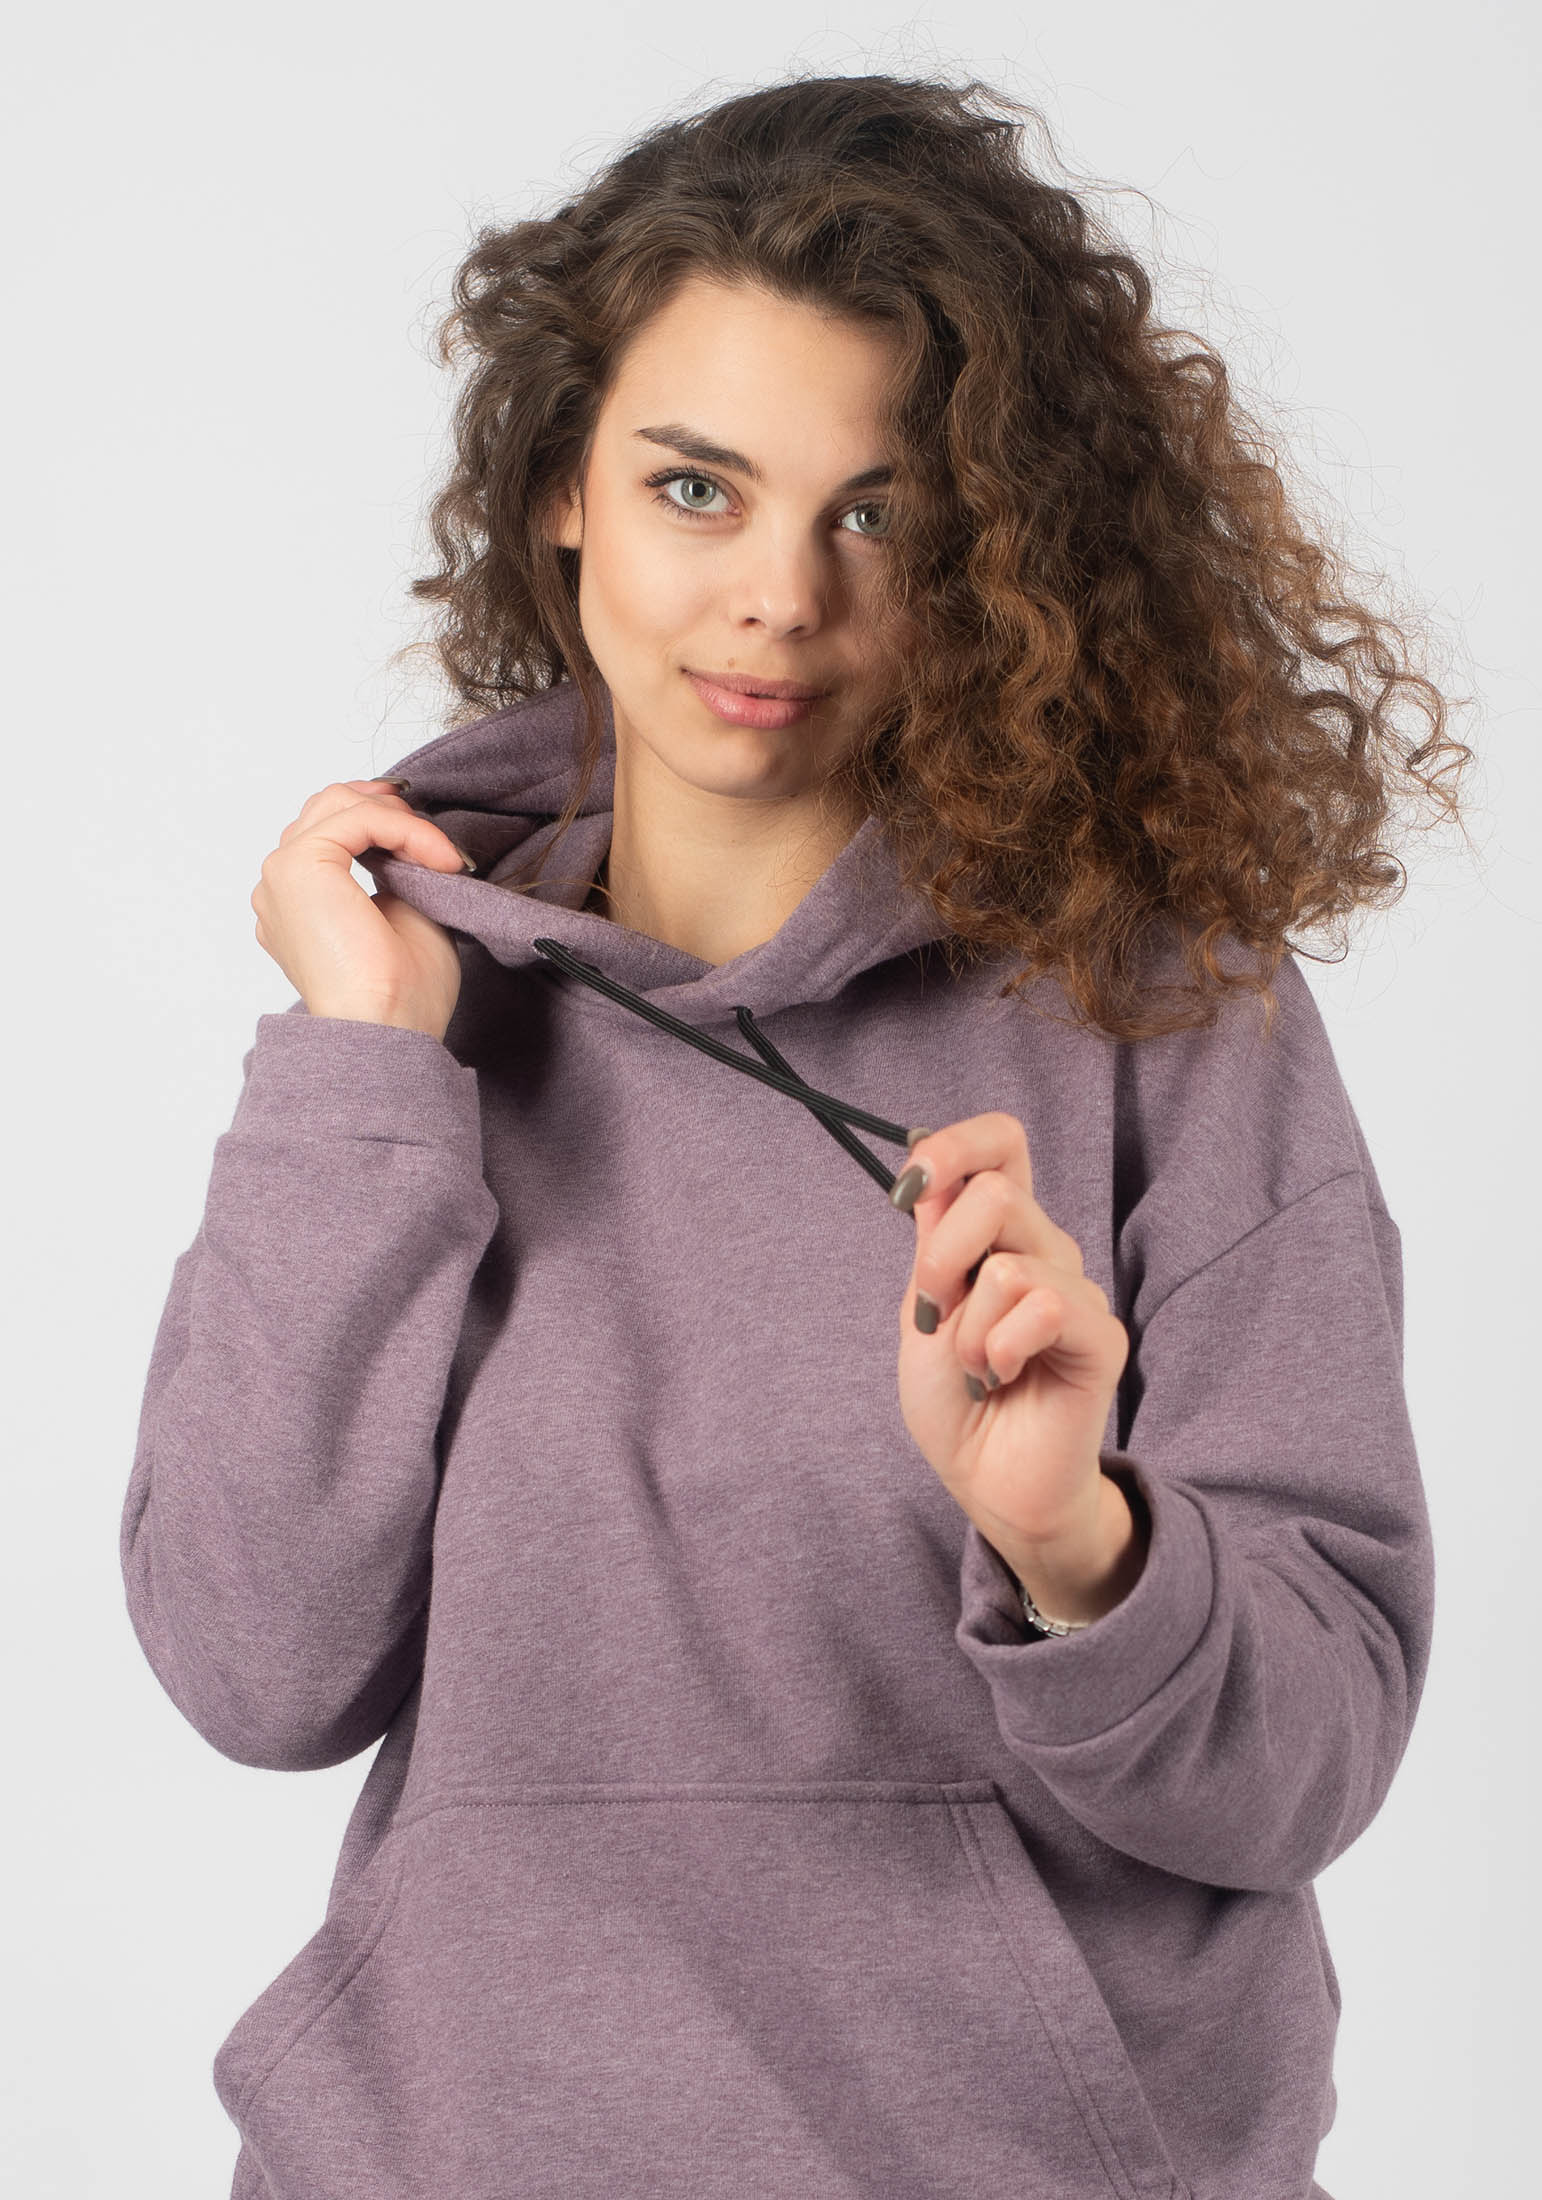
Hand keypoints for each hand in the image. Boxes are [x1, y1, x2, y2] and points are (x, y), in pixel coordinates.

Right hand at [250, 779, 473, 1038]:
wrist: (388, 1030)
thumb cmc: (400, 996)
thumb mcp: (404, 916)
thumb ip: (395, 872)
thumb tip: (410, 839)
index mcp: (299, 904)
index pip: (330, 831)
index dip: (382, 821)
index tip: (433, 845)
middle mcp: (280, 888)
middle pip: (327, 808)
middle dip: (389, 811)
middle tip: (437, 843)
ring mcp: (282, 875)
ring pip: (338, 804)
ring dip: (399, 819)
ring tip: (440, 855)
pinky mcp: (298, 867)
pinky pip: (356, 818)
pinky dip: (404, 828)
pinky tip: (438, 858)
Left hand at [893, 1113, 1129, 1565]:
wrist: (984, 1480)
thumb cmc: (953, 1400)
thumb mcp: (921, 1311)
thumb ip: (932, 1241)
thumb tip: (927, 1164)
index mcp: (999, 1234)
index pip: (1002, 1143)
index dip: (956, 1145)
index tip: (910, 1187)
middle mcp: (1044, 1249)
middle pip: (996, 1194)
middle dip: (940, 1259)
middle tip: (933, 1317)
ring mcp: (1076, 1290)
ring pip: (1011, 1263)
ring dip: (967, 1327)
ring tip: (972, 1366)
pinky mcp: (1100, 1336)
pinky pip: (1045, 1306)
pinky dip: (1001, 1348)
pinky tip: (1001, 1375)